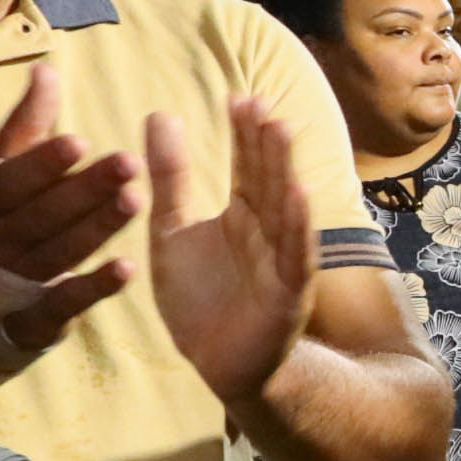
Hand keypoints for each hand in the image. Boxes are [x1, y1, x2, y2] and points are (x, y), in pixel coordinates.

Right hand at [0, 59, 147, 347]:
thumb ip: (25, 126)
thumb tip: (48, 70)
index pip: (9, 181)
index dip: (42, 163)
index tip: (80, 140)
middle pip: (41, 214)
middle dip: (85, 189)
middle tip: (130, 162)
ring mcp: (10, 282)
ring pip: (58, 252)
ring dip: (98, 228)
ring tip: (137, 200)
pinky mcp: (32, 318)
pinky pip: (65, 302)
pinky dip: (94, 288)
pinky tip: (128, 268)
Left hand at [147, 94, 319, 406]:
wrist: (217, 362)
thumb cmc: (200, 298)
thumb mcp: (172, 231)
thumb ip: (169, 178)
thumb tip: (161, 114)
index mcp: (243, 215)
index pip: (248, 167)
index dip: (244, 135)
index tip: (239, 99)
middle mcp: (267, 232)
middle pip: (268, 180)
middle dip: (266, 143)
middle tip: (261, 104)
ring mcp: (281, 261)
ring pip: (284, 209)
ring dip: (285, 170)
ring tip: (281, 131)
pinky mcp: (287, 293)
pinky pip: (295, 255)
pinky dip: (298, 226)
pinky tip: (299, 194)